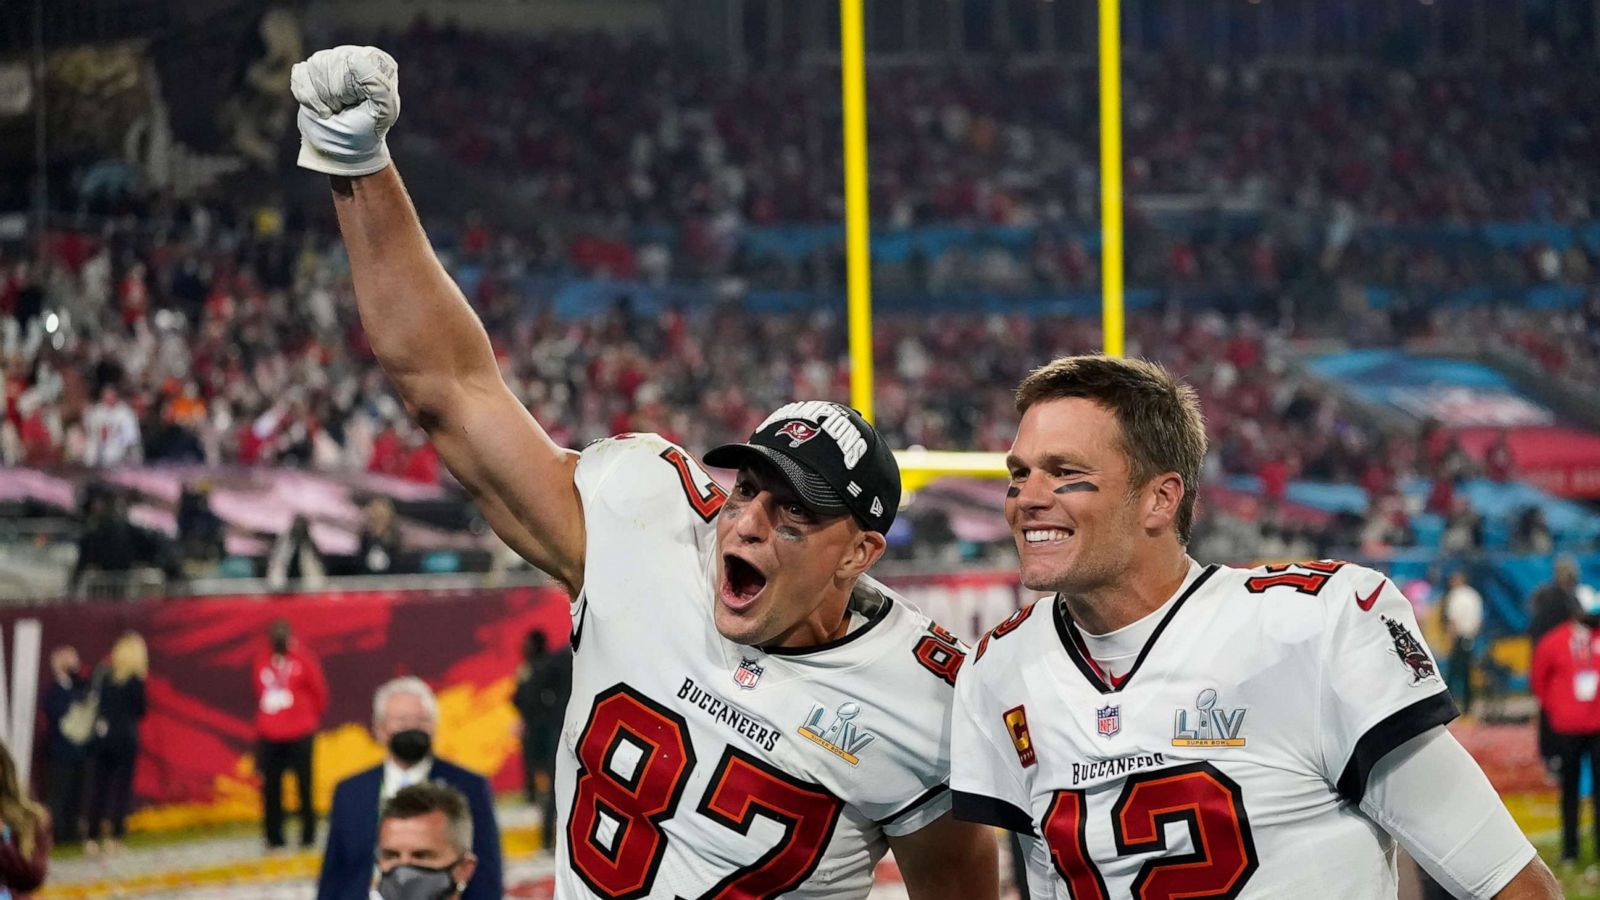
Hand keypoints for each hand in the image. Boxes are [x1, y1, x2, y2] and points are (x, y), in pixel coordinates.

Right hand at [290, 46, 399, 176]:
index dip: (349, 88)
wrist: (342, 148)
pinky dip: (306, 96)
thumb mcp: (383, 113)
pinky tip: (320, 106)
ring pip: (314, 66)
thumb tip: (355, 58)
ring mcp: (332, 60)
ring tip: (334, 109)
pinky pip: (300, 73)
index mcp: (378, 62)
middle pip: (331, 62)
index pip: (353, 60)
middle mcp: (355, 55)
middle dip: (333, 94)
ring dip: (320, 97)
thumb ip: (378, 85)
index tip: (356, 105)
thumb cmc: (367, 130)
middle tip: (344, 109)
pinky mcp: (311, 69)